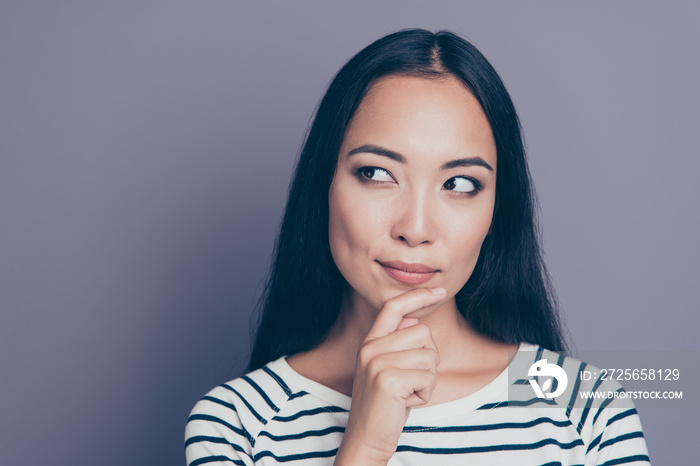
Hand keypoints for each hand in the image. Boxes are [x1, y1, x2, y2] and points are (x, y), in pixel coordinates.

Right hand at [334, 287, 445, 465]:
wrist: (366, 439)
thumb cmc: (385, 406)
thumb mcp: (388, 369)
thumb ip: (397, 344)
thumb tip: (416, 320)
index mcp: (370, 342)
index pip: (393, 307)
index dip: (418, 296)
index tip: (439, 291)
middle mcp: (370, 348)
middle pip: (423, 333)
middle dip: (429, 359)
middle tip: (411, 382)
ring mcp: (377, 362)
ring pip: (429, 355)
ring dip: (428, 379)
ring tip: (408, 392)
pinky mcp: (388, 379)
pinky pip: (428, 376)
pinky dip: (425, 393)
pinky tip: (407, 402)